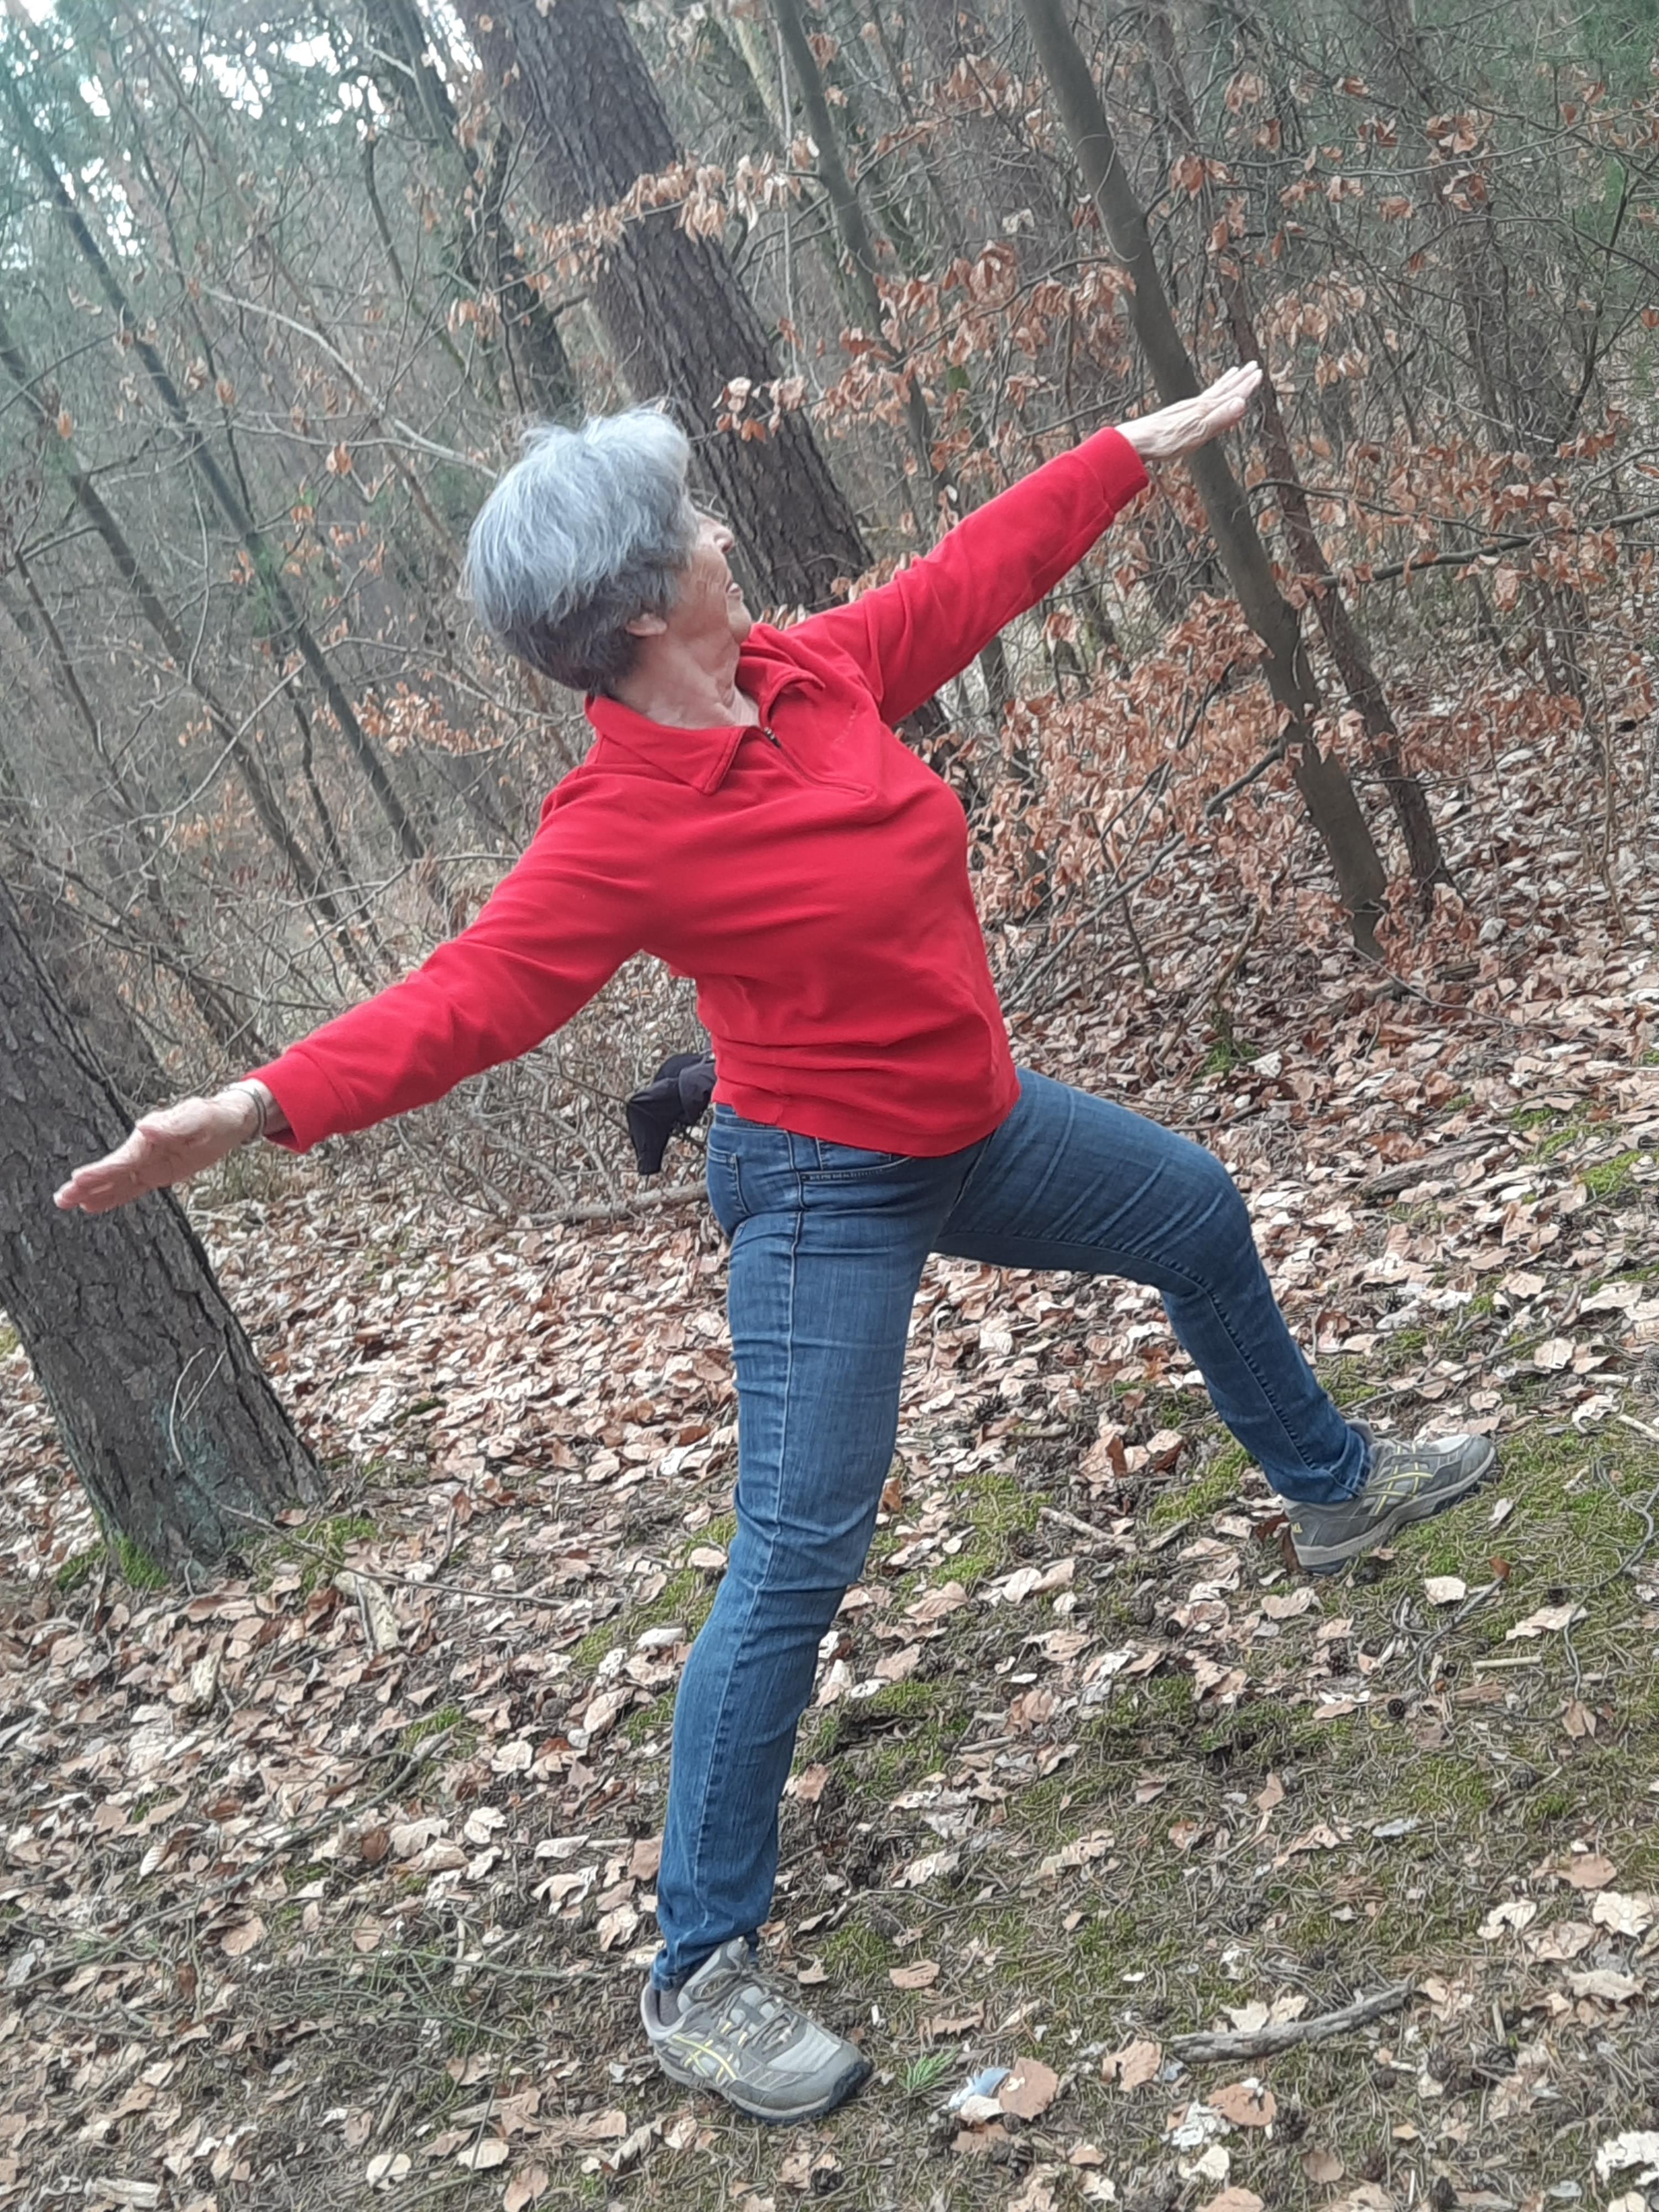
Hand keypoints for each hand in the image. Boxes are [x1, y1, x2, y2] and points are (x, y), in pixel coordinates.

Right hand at [54, 1085, 276, 1214]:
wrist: (229, 1122)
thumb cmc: (215, 1117)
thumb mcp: (201, 1118)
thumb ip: (175, 1125)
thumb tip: (145, 1127)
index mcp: (153, 1134)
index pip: (125, 1157)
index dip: (104, 1170)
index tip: (80, 1179)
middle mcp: (145, 1148)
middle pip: (113, 1169)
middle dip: (88, 1183)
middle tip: (62, 1196)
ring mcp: (148, 1162)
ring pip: (117, 1180)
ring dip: (93, 1191)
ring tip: (67, 1202)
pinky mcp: (156, 1173)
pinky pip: (131, 1187)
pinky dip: (112, 1196)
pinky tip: (92, 1204)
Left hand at [1115, 362, 1262, 462]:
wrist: (1138, 441)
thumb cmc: (1164, 440)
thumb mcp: (1197, 432)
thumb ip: (1220, 418)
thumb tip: (1241, 404)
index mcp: (1204, 409)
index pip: (1231, 394)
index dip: (1246, 386)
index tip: (1258, 374)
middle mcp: (1197, 405)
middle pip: (1223, 389)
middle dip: (1239, 379)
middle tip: (1252, 367)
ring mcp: (1188, 409)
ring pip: (1213, 392)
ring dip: (1226, 383)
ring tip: (1234, 374)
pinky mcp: (1179, 415)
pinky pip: (1202, 400)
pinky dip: (1210, 395)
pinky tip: (1207, 399)